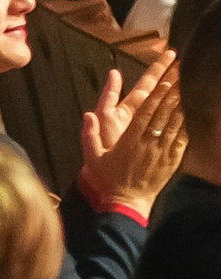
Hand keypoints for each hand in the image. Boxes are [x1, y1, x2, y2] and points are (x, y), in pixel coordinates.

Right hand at [80, 48, 186, 215]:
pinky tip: (191, 113)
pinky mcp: (171, 160)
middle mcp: (149, 143)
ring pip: (176, 123)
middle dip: (174, 92)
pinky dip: (187, 124)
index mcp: (130, 139)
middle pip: (165, 112)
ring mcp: (162, 151)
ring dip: (183, 104)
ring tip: (190, 88)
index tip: (166, 80)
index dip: (158, 95)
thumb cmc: (108, 179)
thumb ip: (90, 135)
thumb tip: (88, 114)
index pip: (147, 112)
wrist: (126, 203)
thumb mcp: (92, 158)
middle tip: (183, 75)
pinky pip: (182, 139)